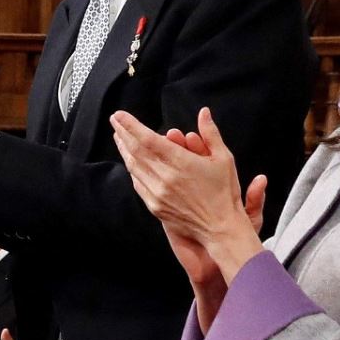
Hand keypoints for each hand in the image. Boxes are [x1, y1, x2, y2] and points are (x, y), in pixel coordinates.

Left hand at [110, 107, 265, 280]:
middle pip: (135, 151)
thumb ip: (210, 134)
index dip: (131, 125)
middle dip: (122, 133)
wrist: (220, 227)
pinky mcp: (154, 206)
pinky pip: (138, 183)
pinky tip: (131, 160)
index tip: (119, 115)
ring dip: (124, 149)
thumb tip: (204, 112)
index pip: (148, 139)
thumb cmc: (224, 192)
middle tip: (114, 120)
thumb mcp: (223, 158)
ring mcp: (157, 193)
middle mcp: (165, 177)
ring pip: (133, 167)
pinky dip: (133, 169)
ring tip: (119, 136)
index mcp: (181, 162)